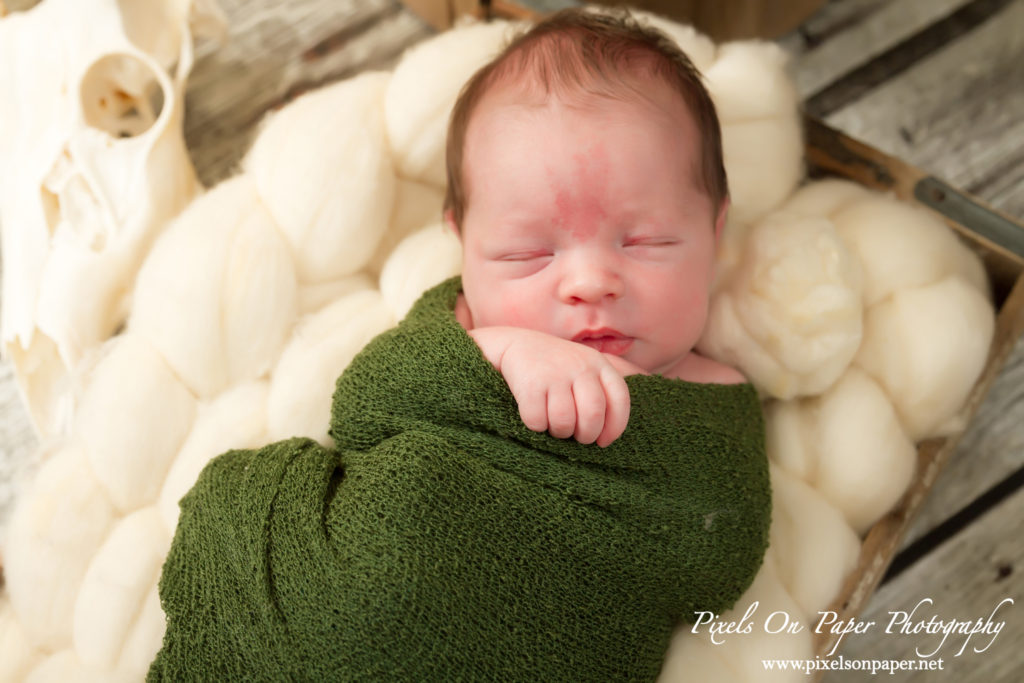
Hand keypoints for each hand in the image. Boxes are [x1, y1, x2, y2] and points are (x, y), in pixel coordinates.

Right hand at [469, 327, 634, 446]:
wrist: (516, 345)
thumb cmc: (557, 366)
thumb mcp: (587, 366)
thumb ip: (608, 386)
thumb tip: (638, 403)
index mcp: (599, 364)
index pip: (620, 401)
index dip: (614, 427)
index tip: (603, 441)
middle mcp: (580, 367)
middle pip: (593, 416)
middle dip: (585, 435)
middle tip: (577, 437)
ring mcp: (555, 374)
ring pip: (564, 423)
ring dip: (558, 432)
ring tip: (553, 425)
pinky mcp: (530, 384)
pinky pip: (537, 421)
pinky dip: (535, 426)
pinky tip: (533, 416)